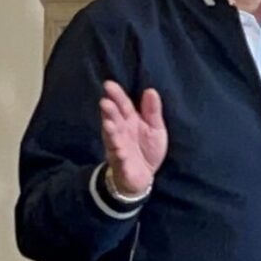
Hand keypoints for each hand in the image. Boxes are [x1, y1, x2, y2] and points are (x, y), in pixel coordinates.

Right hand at [99, 80, 167, 195]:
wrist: (143, 176)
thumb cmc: (147, 148)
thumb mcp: (155, 128)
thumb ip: (152, 111)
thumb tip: (150, 90)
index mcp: (130, 121)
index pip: (122, 105)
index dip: (116, 95)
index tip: (108, 84)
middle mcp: (121, 132)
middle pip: (114, 119)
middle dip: (109, 112)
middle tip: (105, 102)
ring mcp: (118, 148)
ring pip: (112, 138)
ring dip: (109, 132)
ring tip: (108, 125)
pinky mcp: (121, 164)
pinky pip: (119, 160)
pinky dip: (119, 156)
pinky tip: (120, 151)